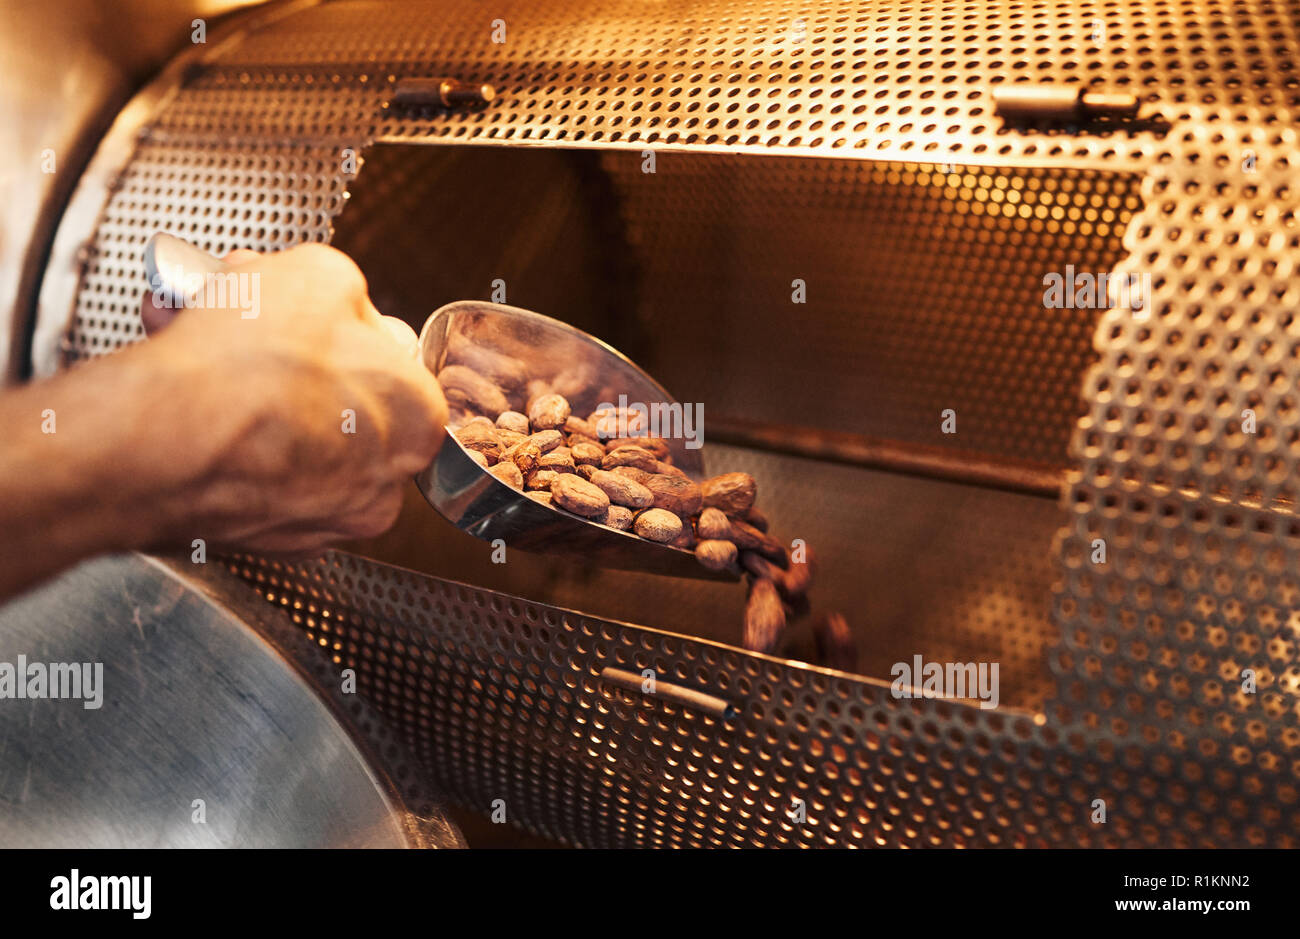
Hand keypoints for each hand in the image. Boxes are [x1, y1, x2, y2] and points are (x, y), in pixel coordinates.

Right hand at [138, 243, 446, 552]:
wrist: (157, 442)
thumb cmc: (247, 366)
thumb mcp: (319, 274)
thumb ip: (344, 289)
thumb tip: (334, 297)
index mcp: (417, 419)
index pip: (392, 361)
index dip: (337, 323)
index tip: (304, 311)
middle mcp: (382, 482)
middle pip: (335, 395)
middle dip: (283, 349)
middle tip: (241, 316)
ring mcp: (325, 518)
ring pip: (288, 433)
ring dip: (243, 380)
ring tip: (193, 334)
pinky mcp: (267, 542)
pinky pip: (251, 472)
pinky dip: (223, 433)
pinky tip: (187, 389)